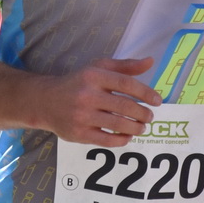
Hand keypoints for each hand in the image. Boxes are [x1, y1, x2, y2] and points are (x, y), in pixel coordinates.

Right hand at [35, 56, 161, 146]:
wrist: (45, 101)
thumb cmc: (77, 83)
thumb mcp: (98, 68)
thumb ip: (125, 66)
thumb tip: (150, 62)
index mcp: (94, 76)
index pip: (126, 84)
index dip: (146, 93)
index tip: (157, 101)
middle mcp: (87, 95)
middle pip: (125, 106)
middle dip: (143, 113)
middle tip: (149, 116)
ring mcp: (82, 116)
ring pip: (118, 125)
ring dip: (136, 128)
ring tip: (142, 127)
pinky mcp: (78, 134)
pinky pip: (106, 140)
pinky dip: (121, 140)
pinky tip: (127, 136)